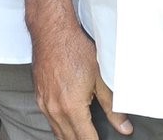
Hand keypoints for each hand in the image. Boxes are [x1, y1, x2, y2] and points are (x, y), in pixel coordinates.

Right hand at [31, 24, 126, 138]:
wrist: (52, 32)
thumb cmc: (75, 49)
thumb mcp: (101, 78)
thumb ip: (112, 107)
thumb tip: (124, 127)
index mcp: (72, 107)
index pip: (85, 139)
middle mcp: (55, 110)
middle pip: (70, 139)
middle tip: (95, 139)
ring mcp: (44, 104)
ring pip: (58, 133)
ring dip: (71, 138)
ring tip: (84, 136)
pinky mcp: (39, 98)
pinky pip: (50, 121)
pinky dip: (60, 128)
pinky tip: (69, 125)